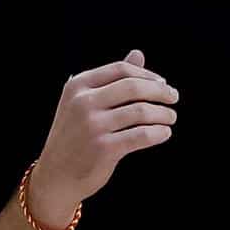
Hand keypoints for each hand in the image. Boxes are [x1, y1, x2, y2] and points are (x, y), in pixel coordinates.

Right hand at [25, 50, 176, 224]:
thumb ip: (112, 79)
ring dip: (163, 113)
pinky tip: (164, 133)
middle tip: (173, 98)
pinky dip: (158, 133)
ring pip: (141, 111)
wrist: (56, 175)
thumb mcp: (85, 102)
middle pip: (133, 87)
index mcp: (78, 85)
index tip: (163, 84)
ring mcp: (92, 126)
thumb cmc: (75, 136)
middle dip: (160, 92)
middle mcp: (83, 103)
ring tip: (170, 118)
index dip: (147, 75)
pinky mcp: (103, 148)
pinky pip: (141, 135)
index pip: (122, 70)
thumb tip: (138, 54)